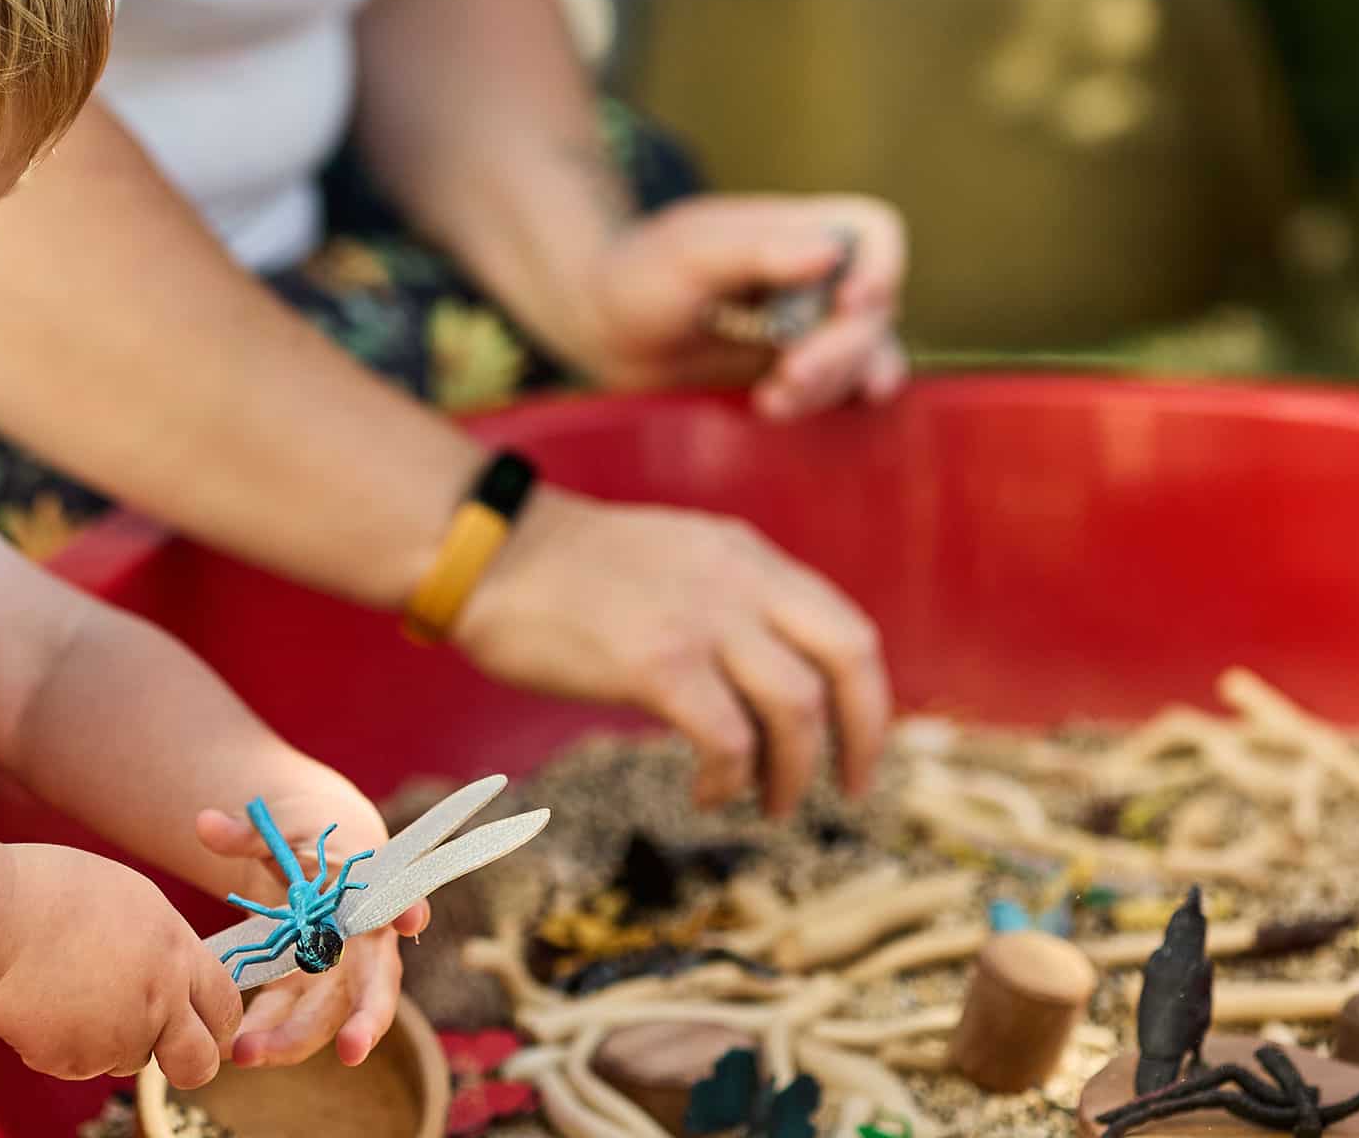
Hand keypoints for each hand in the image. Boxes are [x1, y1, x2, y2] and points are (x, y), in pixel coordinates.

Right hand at [0, 844, 240, 1089]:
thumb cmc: (50, 892)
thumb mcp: (129, 899)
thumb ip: (162, 941)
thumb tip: (176, 971)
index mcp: (175, 950)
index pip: (226, 1005)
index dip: (218, 1022)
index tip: (205, 1025)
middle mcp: (158, 999)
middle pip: (196, 1063)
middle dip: (187, 1064)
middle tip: (165, 1052)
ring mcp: (117, 1035)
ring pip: (128, 1059)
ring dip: (108, 1042)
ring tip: (69, 990)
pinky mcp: (74, 1060)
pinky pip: (79, 1064)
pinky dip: (63, 1046)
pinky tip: (41, 1004)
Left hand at [194, 783, 430, 1070]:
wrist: (314, 865)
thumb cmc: (311, 843)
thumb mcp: (284, 829)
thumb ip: (247, 833)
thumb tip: (204, 823)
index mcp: (368, 895)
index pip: (396, 900)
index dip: (407, 909)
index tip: (409, 920)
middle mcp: (363, 945)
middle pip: (374, 988)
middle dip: (366, 1021)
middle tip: (352, 1051)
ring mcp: (334, 975)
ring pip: (326, 1018)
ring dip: (292, 1040)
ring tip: (247, 1054)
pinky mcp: (302, 991)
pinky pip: (286, 1018)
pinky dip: (263, 1033)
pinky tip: (232, 1047)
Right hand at [451, 488, 889, 813]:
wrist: (490, 553)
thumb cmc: (568, 571)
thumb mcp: (677, 559)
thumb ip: (730, 599)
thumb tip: (768, 677)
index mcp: (748, 556)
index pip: (846, 625)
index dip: (868, 696)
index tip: (857, 743)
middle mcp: (740, 579)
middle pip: (848, 658)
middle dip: (865, 734)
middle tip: (850, 789)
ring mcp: (701, 619)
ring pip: (796, 708)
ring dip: (794, 773)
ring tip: (769, 805)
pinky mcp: (656, 662)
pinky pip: (727, 739)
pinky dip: (730, 780)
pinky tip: (704, 794)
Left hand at [577, 193, 908, 419]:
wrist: (607, 331)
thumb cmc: (640, 275)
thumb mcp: (688, 254)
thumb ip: (756, 250)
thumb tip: (830, 251)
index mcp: (799, 228)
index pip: (875, 231)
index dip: (882, 267)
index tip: (848, 304)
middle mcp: (817, 276)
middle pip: (875, 309)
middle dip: (842, 349)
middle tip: (789, 374)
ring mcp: (811, 325)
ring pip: (863, 355)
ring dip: (829, 383)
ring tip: (770, 399)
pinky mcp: (796, 368)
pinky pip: (841, 386)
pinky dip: (827, 401)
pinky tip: (789, 406)